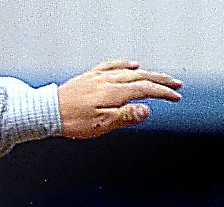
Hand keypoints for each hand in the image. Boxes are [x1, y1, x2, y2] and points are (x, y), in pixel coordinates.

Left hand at [57, 60, 181, 137]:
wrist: (46, 112)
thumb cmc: (71, 121)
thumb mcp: (101, 124)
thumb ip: (125, 116)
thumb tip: (146, 110)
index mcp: (114, 93)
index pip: (146, 90)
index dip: (163, 93)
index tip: (176, 97)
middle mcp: (108, 81)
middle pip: (142, 77)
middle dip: (161, 80)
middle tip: (176, 85)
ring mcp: (99, 76)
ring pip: (129, 71)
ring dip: (147, 72)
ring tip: (160, 77)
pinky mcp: (90, 76)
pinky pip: (112, 65)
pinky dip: (125, 65)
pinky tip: (131, 65)